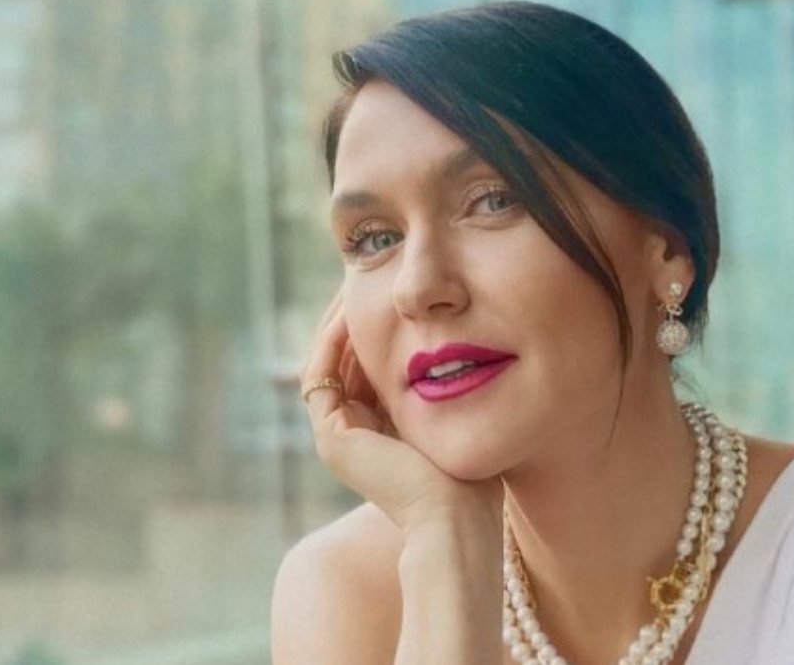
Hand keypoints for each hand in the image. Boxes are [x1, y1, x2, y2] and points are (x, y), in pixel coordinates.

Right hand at [301, 290, 503, 536]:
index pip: (368, 364)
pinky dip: (332, 341)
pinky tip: (351, 312)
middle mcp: (353, 432)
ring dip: (339, 322)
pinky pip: (320, 375)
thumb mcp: (459, 413)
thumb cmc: (473, 472)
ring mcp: (338, 436)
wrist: (458, 515)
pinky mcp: (331, 437)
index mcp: (381, 428)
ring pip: (327, 362)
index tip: (390, 292)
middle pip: (344, 359)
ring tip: (355, 286)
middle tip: (364, 277)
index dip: (377, 325)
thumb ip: (448, 384)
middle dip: (354, 318)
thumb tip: (461, 340)